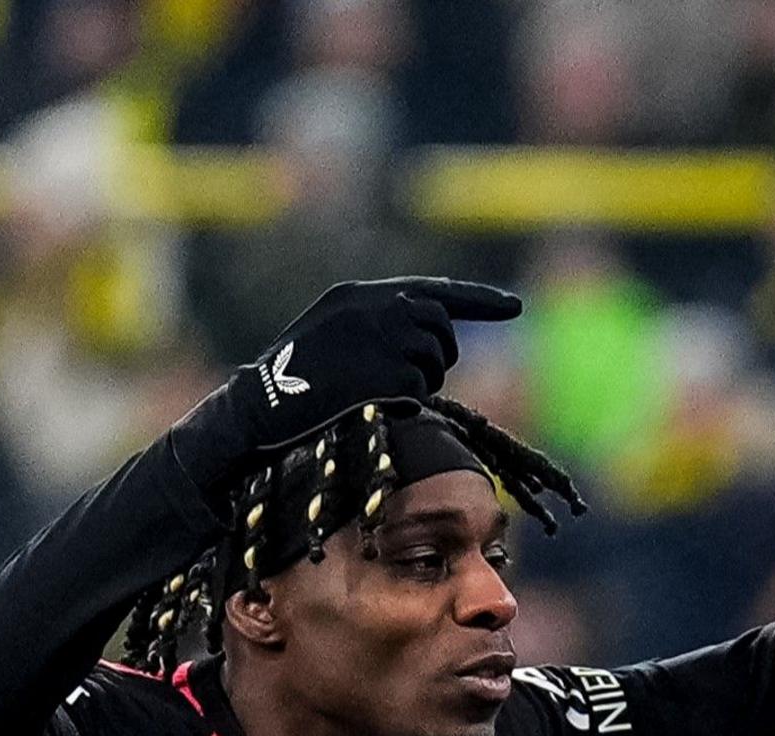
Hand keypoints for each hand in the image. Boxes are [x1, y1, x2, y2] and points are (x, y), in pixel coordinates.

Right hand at [216, 278, 521, 455]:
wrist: (259, 405)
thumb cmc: (290, 381)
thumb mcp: (330, 333)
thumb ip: (376, 325)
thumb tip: (429, 341)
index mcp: (361, 295)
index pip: (434, 291)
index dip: (479, 300)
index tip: (515, 307)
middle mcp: (378, 307)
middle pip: (441, 328)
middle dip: (439, 356)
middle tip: (411, 379)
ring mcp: (385, 337)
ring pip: (435, 360)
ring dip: (420, 382)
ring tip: (378, 391)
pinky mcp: (388, 371)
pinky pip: (420, 391)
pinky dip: (405, 404)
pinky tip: (371, 404)